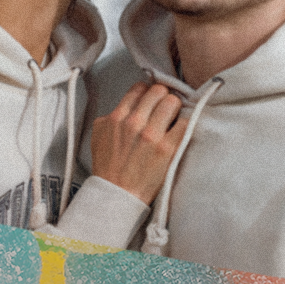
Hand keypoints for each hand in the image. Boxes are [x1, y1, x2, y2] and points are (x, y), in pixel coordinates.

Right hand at [86, 79, 185, 204]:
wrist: (116, 195)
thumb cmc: (108, 167)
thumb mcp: (99, 134)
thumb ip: (112, 115)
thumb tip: (128, 103)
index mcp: (118, 117)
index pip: (140, 88)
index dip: (147, 92)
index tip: (151, 99)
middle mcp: (135, 123)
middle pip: (159, 91)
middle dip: (163, 97)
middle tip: (163, 108)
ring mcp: (152, 135)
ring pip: (173, 102)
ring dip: (174, 108)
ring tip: (172, 118)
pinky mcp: (168, 149)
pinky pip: (185, 123)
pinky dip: (183, 124)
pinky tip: (178, 131)